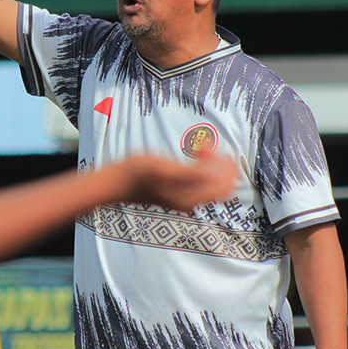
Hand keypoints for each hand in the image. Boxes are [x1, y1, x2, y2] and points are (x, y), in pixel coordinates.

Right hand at [121, 153, 235, 211]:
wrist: (119, 181)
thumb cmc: (138, 173)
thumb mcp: (163, 168)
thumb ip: (190, 173)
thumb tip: (215, 174)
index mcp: (190, 198)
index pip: (224, 186)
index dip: (227, 168)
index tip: (221, 151)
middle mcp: (191, 201)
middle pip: (222, 185)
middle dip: (221, 164)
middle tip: (208, 147)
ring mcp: (186, 198)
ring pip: (213, 181)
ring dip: (212, 162)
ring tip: (200, 147)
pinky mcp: (181, 192)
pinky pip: (202, 180)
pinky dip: (203, 166)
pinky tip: (195, 154)